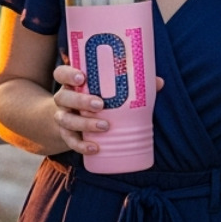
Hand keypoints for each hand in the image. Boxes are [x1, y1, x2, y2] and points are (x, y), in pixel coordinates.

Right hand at [49, 64, 164, 155]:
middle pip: (63, 97)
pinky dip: (82, 145)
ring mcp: (63, 117)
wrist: (74, 121)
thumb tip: (159, 82)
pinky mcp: (66, 135)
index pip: (61, 73)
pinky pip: (70, 141)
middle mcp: (64, 99)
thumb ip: (132, 84)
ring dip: (84, 124)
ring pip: (66, 119)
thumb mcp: (108, 89)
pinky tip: (95, 148)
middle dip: (81, 101)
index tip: (83, 77)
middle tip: (100, 104)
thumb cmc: (97, 98)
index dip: (68, 74)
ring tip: (104, 126)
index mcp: (72, 83)